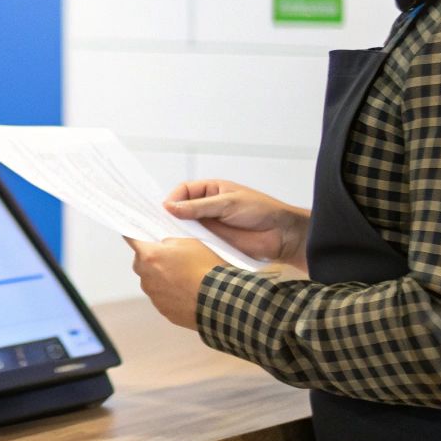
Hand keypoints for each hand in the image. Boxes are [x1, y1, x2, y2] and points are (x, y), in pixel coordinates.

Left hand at [125, 237, 217, 329]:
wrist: (219, 298)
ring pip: (151, 282)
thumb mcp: (190, 243)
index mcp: (150, 256)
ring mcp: (154, 295)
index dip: (133, 236)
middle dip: (151, 259)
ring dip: (161, 278)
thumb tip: (162, 246)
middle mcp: (146, 276)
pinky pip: (162, 298)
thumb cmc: (206, 268)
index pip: (132, 240)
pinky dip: (170, 294)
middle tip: (169, 259)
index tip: (131, 234)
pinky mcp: (163, 310)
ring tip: (184, 278)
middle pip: (141, 263)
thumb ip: (170, 243)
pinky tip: (187, 292)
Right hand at [164, 179, 309, 269]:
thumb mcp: (227, 203)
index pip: (183, 191)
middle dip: (171, 216)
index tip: (165, 210)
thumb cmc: (259, 211)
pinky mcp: (213, 243)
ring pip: (186, 228)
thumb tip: (169, 207)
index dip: (173, 199)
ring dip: (177, 232)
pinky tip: (179, 249)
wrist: (281, 235)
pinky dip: (187, 245)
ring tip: (166, 239)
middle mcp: (206, 208)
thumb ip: (198, 207)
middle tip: (159, 226)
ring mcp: (209, 226)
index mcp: (210, 191)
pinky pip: (196, 243)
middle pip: (181, 210)